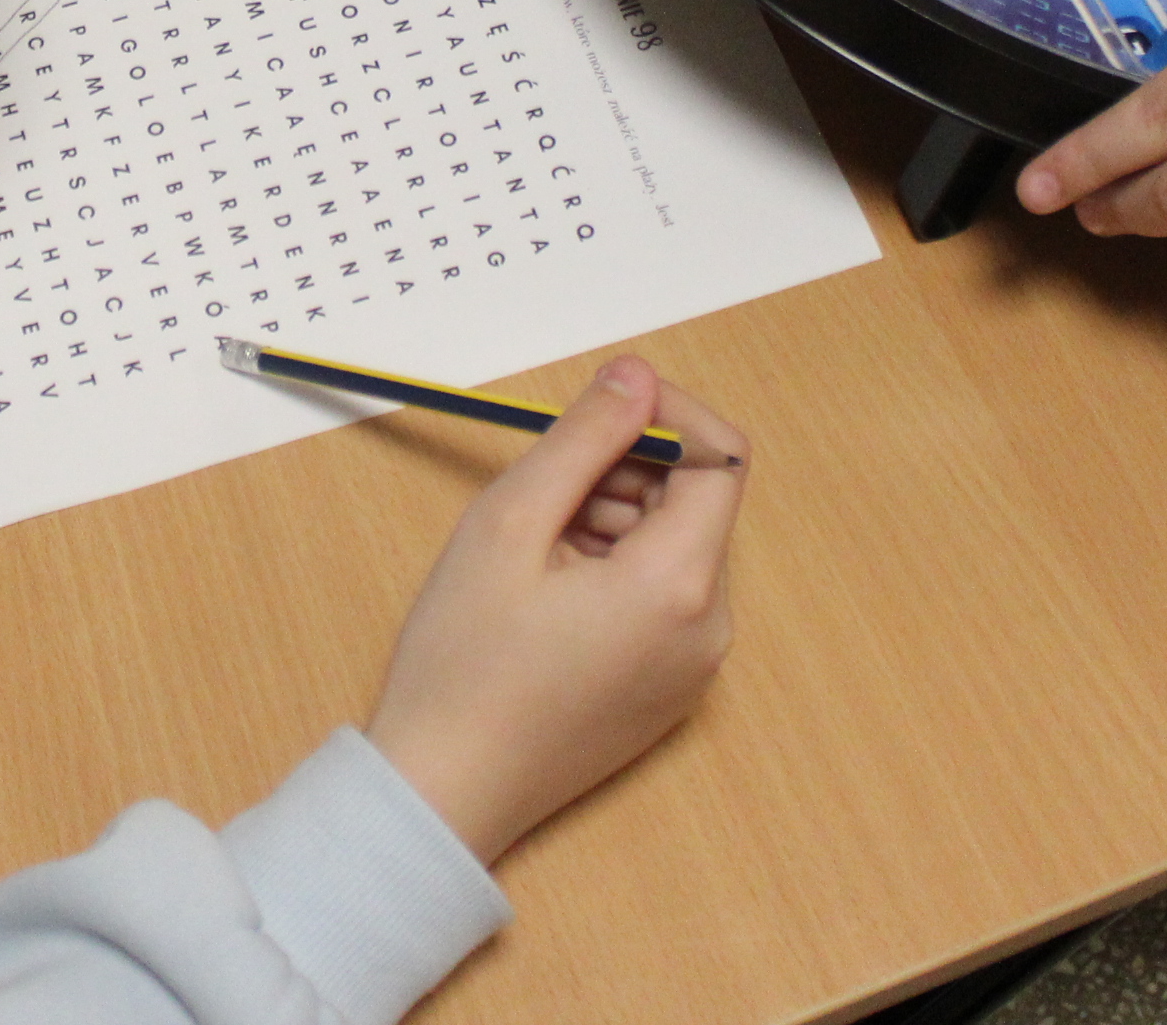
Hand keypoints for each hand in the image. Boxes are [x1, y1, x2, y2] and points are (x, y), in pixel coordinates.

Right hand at [365, 358, 746, 864]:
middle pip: (696, 502)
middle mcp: (709, 630)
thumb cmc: (465, 660)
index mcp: (681, 585)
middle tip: (541, 493)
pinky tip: (543, 594)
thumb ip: (584, 437)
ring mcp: (692, 671)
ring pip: (673, 547)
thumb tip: (636, 374)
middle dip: (626, 471)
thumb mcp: (512, 523)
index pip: (723, 456)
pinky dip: (612, 569)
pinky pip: (660, 600)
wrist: (443, 791)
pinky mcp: (665, 693)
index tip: (598, 406)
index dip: (667, 413)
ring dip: (612, 519)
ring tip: (531, 551)